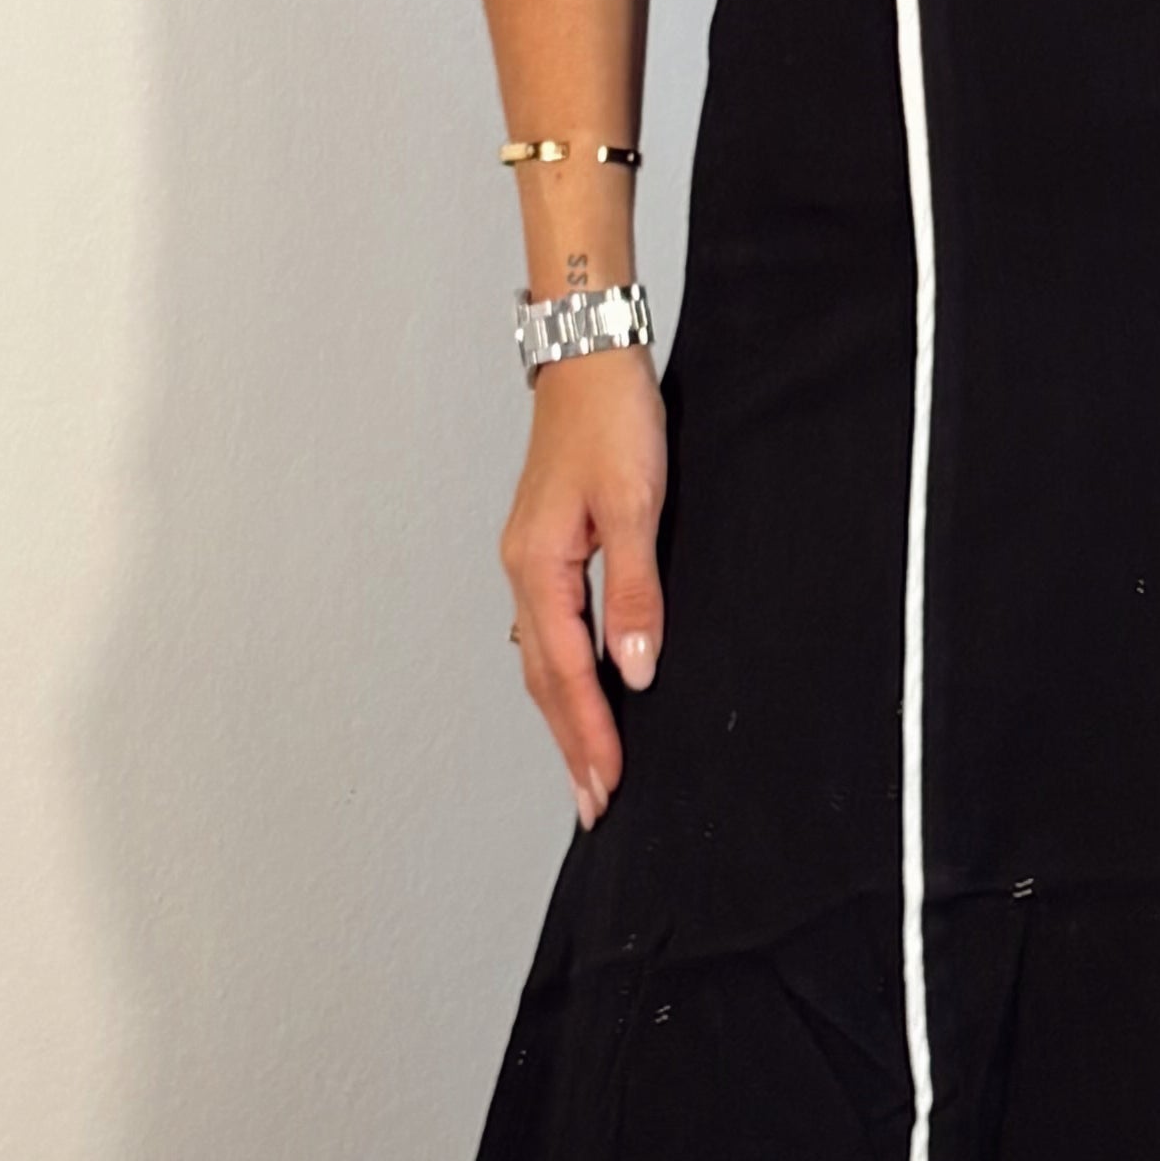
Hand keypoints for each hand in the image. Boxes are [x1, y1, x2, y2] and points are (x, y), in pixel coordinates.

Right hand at [501, 352, 663, 828]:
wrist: (590, 357)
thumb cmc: (611, 419)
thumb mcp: (636, 505)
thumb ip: (635, 592)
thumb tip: (636, 669)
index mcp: (538, 566)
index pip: (566, 673)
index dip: (590, 734)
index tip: (609, 786)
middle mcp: (523, 570)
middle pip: (542, 680)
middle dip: (569, 744)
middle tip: (594, 803)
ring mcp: (529, 559)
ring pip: (540, 659)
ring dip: (563, 715)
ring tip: (586, 765)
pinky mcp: (544, 546)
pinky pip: (547, 630)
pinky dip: (560, 673)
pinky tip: (575, 689)